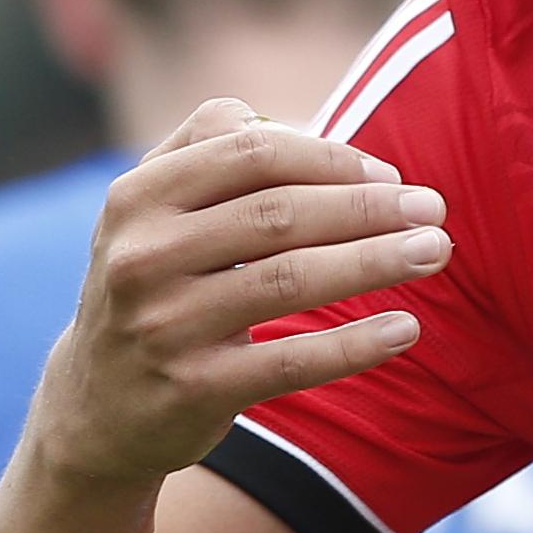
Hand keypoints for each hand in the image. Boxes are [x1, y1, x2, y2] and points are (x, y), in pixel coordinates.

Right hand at [22, 98, 451, 501]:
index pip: (253, 152)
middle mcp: (142, 256)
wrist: (96, 408)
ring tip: (436, 253)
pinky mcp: (193, 388)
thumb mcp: (151, 211)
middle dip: (369, 208)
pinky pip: (292, 361)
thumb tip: (306, 125)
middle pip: (279, 214)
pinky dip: (356, 343)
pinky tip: (406, 328)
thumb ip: (210, 147)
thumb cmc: (152, 286)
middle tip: (434, 210)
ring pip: (292, 281)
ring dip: (376, 262)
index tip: (390, 177)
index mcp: (137, 196)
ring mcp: (164, 325)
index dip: (331, 159)